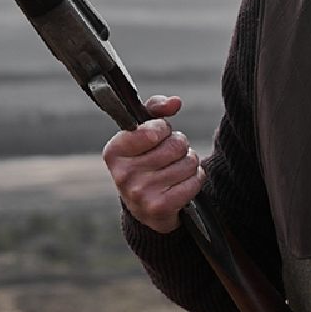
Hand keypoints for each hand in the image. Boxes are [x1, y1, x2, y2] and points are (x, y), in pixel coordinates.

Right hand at [102, 94, 205, 232]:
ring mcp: (140, 193)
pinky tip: (183, 183)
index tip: (157, 138)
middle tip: (170, 156)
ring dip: (190, 163)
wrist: (146, 209)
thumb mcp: (143, 134)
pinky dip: (196, 179)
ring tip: (176, 170)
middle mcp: (123, 174)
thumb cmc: (145, 162)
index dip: (164, 130)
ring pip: (189, 162)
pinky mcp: (160, 207)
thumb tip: (176, 102)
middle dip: (180, 146)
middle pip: (176, 145)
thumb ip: (156, 110)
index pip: (155, 129)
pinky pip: (195, 181)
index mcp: (114, 151)